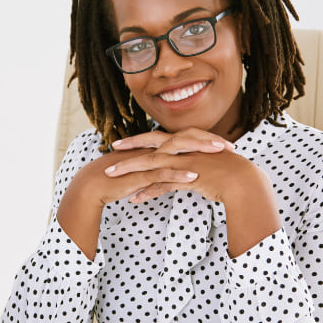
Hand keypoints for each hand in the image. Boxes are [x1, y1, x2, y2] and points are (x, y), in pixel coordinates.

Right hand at [56, 130, 211, 259]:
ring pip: (177, 153)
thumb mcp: (144, 172)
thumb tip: (175, 171)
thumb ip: (159, 169)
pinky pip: (162, 173)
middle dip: (207, 141)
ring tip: (218, 154)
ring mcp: (147, 161)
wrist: (94, 184)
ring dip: (199, 152)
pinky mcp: (140, 174)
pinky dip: (179, 174)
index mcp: (155, 147)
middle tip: (229, 146)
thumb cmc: (118, 179)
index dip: (204, 139)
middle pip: (184, 139)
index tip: (223, 145)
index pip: (183, 138)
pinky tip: (195, 177)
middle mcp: (152, 150)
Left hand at [107, 128, 281, 256]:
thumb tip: (185, 163)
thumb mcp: (207, 161)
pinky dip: (146, 192)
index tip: (125, 142)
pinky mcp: (187, 178)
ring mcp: (185, 162)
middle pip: (150, 145)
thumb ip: (193, 159)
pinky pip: (162, 184)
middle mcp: (184, 149)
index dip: (141, 139)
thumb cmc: (228, 172)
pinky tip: (134, 199)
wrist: (244, 181)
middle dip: (129, 147)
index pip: (160, 137)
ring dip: (129, 170)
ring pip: (151, 164)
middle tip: (111, 149)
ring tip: (112, 175)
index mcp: (188, 142)